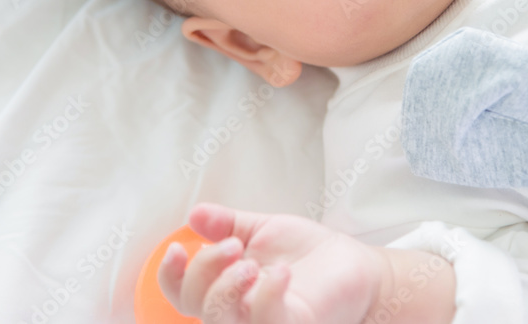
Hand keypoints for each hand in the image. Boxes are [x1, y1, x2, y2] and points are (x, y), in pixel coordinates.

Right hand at [158, 202, 387, 322]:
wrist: (357, 267)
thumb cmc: (311, 254)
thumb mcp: (264, 230)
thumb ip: (228, 224)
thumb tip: (195, 214)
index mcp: (227, 289)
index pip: (182, 294)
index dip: (170, 275)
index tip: (178, 247)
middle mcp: (239, 313)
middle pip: (196, 306)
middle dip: (205, 270)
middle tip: (234, 246)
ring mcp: (263, 323)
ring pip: (220, 321)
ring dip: (226, 287)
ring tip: (251, 262)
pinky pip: (265, 323)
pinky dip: (267, 296)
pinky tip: (281, 273)